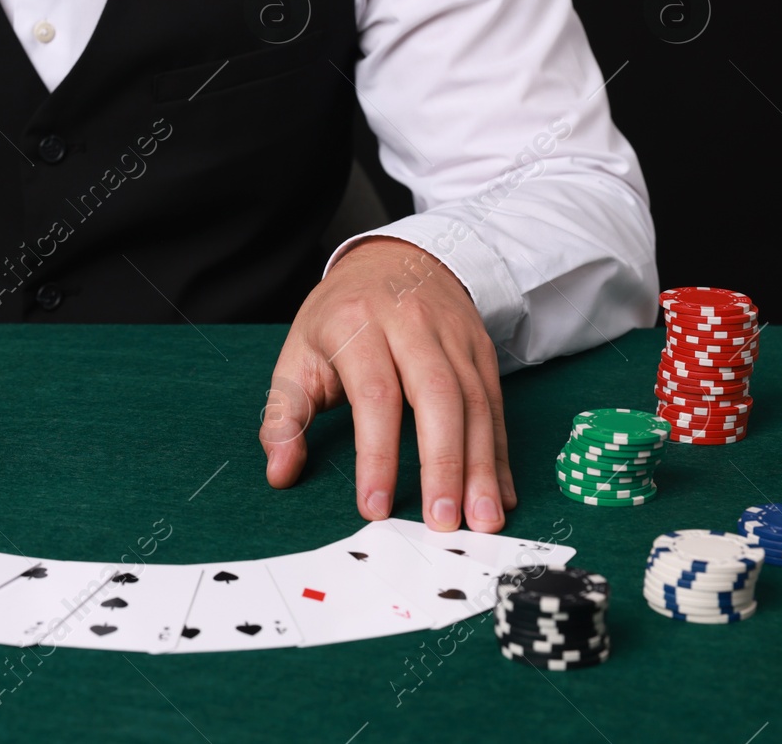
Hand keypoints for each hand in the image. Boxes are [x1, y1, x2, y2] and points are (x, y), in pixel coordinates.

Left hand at [260, 237, 514, 532]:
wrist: (394, 259)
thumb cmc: (340, 317)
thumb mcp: (298, 355)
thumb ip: (285, 416)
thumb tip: (280, 473)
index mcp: (357, 325)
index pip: (374, 395)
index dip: (377, 455)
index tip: (375, 507)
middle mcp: (411, 326)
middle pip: (438, 397)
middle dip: (444, 464)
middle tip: (444, 521)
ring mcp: (453, 336)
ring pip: (475, 403)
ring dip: (483, 466)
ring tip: (482, 520)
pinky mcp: (481, 348)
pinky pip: (495, 404)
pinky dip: (501, 452)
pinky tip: (501, 493)